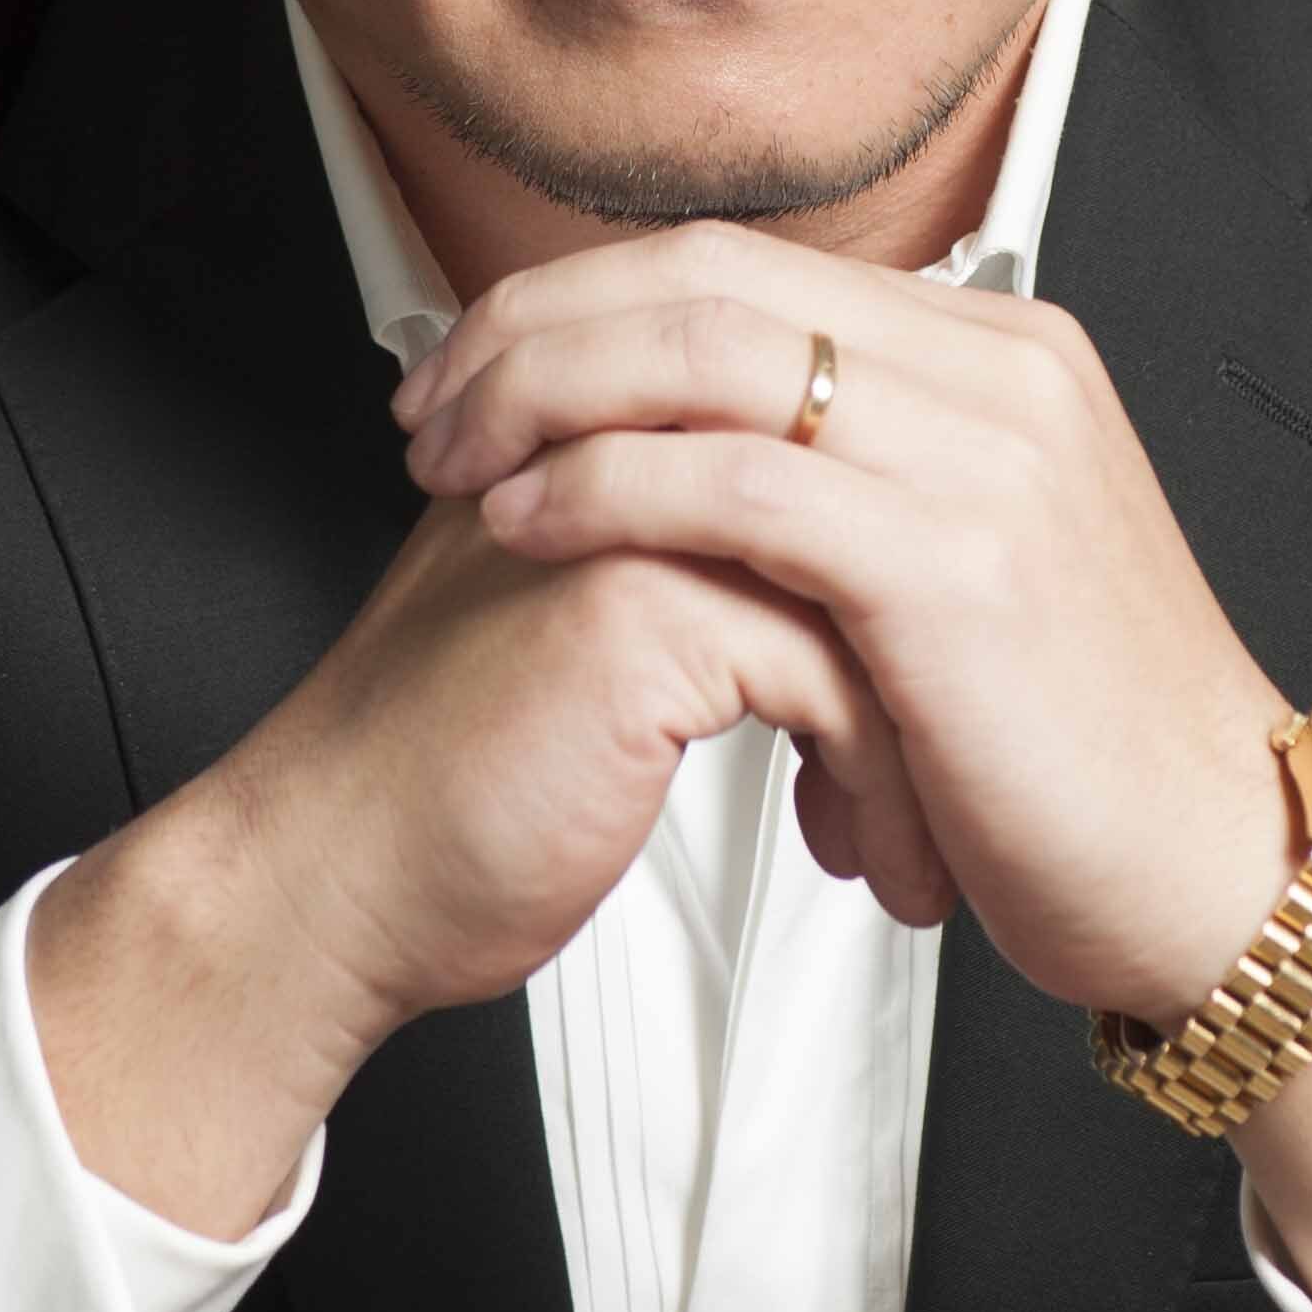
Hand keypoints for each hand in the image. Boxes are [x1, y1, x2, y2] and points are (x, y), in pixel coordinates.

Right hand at [24, 478, 950, 1237]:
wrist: (336, 882)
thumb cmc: (456, 785)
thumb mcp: (606, 638)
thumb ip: (702, 559)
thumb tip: (853, 572)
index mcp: (622, 429)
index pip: (840, 453)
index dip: (907, 576)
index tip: (948, 692)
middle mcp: (632, 443)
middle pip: (875, 511)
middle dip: (944, 656)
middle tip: (976, 765)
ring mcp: (634, 510)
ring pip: (875, 595)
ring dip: (923, 738)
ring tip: (921, 840)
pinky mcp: (637, 606)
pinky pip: (839, 680)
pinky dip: (877, 787)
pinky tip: (859, 858)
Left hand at [394, 226, 1305, 1026]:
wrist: (1223, 874)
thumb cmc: (1083, 761)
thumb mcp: (975, 571)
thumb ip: (867, 488)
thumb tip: (714, 459)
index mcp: (1000, 352)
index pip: (744, 264)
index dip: (581, 301)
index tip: (473, 371)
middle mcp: (1000, 372)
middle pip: (708, 276)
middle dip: (535, 329)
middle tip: (425, 407)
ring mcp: (987, 458)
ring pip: (708, 352)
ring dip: (544, 395)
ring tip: (450, 461)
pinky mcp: (954, 566)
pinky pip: (736, 485)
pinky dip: (605, 489)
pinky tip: (525, 527)